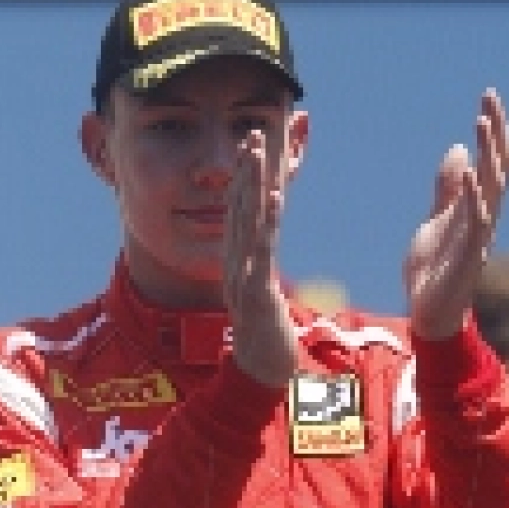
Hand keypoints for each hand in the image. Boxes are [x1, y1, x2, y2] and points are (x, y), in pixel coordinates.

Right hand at [223, 130, 297, 386]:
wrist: (260, 373)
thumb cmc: (266, 335)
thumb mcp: (260, 294)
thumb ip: (258, 270)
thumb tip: (261, 252)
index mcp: (237, 261)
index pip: (239, 212)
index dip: (244, 178)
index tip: (250, 147)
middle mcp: (236, 262)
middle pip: (239, 208)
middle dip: (246, 170)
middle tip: (253, 135)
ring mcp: (243, 273)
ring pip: (247, 221)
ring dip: (251, 184)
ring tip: (257, 153)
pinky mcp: (256, 289)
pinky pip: (262, 248)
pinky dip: (266, 220)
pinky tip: (272, 196)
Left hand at [404, 90, 508, 340]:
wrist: (429, 312)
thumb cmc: (436, 269)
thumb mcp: (437, 220)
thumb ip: (448, 189)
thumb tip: (459, 150)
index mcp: (480, 207)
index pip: (495, 161)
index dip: (495, 131)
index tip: (489, 98)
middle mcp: (486, 217)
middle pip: (499, 167)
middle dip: (496, 132)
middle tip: (490, 98)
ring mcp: (479, 235)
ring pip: (492, 187)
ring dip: (488, 154)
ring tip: (482, 122)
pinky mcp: (467, 254)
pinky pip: (476, 221)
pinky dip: (474, 195)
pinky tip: (470, 173)